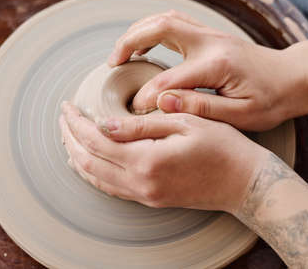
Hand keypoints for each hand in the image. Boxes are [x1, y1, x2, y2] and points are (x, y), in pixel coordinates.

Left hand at [59, 101, 267, 212]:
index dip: (76, 122)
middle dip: (69, 138)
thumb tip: (103, 124)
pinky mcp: (149, 200)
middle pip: (87, 161)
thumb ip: (139, 124)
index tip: (67, 107)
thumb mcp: (183, 122)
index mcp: (146, 160)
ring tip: (68, 136)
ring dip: (76, 155)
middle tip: (62, 118)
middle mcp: (140, 183)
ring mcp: (143, 196)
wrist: (244, 183)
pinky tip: (88, 160)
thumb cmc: (221, 146)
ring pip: (95, 177)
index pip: (96, 140)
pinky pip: (109, 188)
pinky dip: (92, 172)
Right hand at [107, 10, 307, 130]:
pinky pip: (173, 22)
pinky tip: (142, 45)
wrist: (291, 79)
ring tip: (121, 53)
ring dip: (138, 32)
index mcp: (217, 64)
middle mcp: (211, 42)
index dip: (146, 94)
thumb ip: (200, 108)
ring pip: (165, 19)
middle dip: (130, 42)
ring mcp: (210, 34)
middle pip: (161, 27)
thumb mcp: (241, 115)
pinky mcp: (208, 35)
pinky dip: (151, 30)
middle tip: (113, 63)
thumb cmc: (270, 100)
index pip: (169, 78)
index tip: (134, 109)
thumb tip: (164, 101)